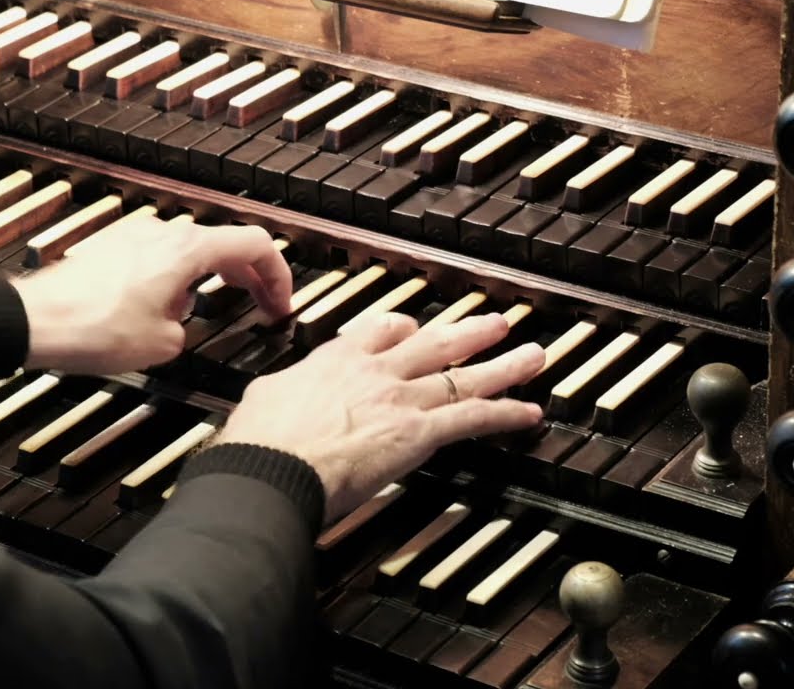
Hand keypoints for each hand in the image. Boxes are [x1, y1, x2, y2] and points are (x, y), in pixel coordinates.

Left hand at [10, 215, 292, 374]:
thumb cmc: (91, 328)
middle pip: (225, 244)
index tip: (282, 301)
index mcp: (188, 250)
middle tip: (262, 306)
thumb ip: (189, 327)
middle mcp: (163, 233)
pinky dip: (175, 278)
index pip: (256, 245)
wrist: (34, 322)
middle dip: (250, 277)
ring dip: (209, 278)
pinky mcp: (110, 250)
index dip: (280, 276)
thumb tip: (181, 324)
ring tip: (206, 313)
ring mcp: (134, 237)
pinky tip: (161, 311)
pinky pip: (158, 257)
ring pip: (190, 250)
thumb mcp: (165, 344)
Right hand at [217, 312, 544, 522]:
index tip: (416, 328)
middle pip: (434, 343)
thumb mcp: (264, 398)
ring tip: (533, 354)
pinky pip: (474, 417)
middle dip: (470, 332)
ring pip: (464, 374)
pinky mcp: (418, 434)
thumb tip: (276, 393)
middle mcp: (375, 372)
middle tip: (497, 324)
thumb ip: (284, 390)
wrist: (272, 469)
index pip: (381, 331)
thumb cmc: (260, 444)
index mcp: (336, 360)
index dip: (405, 328)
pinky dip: (507, 414)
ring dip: (504, 364)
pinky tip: (530, 413)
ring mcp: (400, 400)